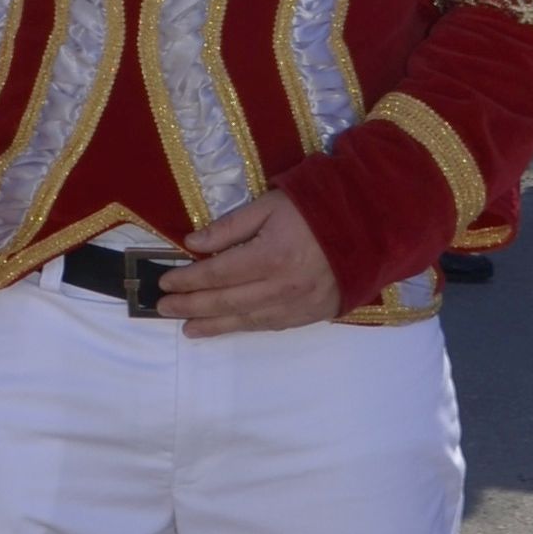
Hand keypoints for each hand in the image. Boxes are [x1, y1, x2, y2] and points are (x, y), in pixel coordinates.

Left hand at [159, 191, 342, 336]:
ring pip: (245, 320)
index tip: (165, 281)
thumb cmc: (315, 208)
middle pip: (226, 301)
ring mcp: (297, 305)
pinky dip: (243, 327)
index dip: (188, 279)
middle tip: (163, 307)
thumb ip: (230, 227)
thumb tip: (193, 243)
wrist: (369, 228)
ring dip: (212, 325)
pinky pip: (269, 325)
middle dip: (190, 305)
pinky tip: (227, 327)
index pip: (217, 274)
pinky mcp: (310, 315)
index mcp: (270, 256)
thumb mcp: (269, 205)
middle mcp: (281, 287)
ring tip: (187, 328)